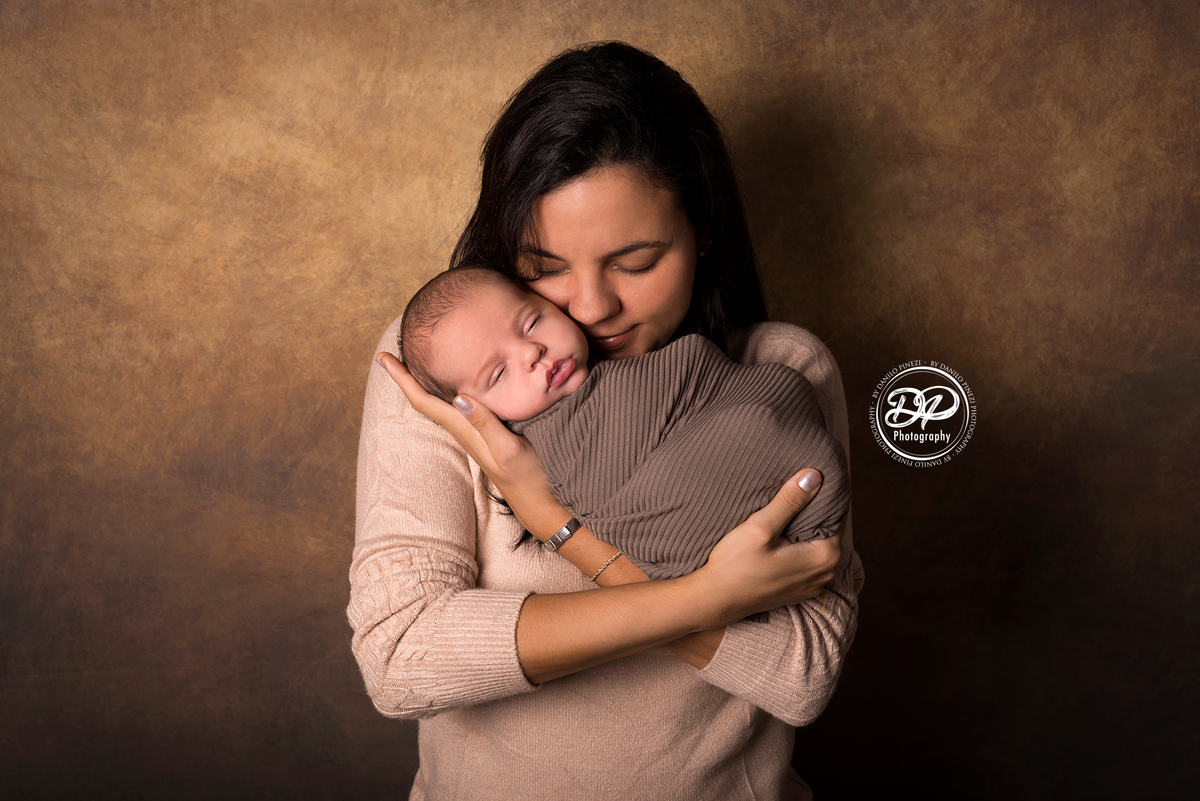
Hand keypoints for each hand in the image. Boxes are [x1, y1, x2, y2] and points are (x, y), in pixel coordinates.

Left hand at [376, 353, 564, 535]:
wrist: (539, 502)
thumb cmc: (527, 476)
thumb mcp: (508, 448)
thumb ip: (484, 424)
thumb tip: (457, 398)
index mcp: (464, 430)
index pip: (424, 401)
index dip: (402, 379)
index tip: (383, 357)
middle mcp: (463, 430)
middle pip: (425, 400)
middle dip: (406, 378)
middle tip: (388, 355)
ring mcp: (473, 434)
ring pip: (439, 404)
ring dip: (423, 384)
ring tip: (411, 364)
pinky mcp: (484, 435)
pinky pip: (456, 408)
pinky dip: (446, 392)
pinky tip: (452, 385)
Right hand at [687, 468, 842, 628]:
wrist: (714, 600)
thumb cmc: (734, 566)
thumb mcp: (760, 527)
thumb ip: (790, 501)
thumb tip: (813, 476)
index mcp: (824, 556)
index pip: (836, 515)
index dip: (821, 496)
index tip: (806, 480)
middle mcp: (826, 573)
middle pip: (827, 530)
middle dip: (813, 512)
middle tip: (792, 491)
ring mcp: (814, 585)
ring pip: (817, 545)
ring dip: (805, 530)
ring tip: (785, 512)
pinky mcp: (800, 590)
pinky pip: (807, 560)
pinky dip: (798, 547)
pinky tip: (780, 538)